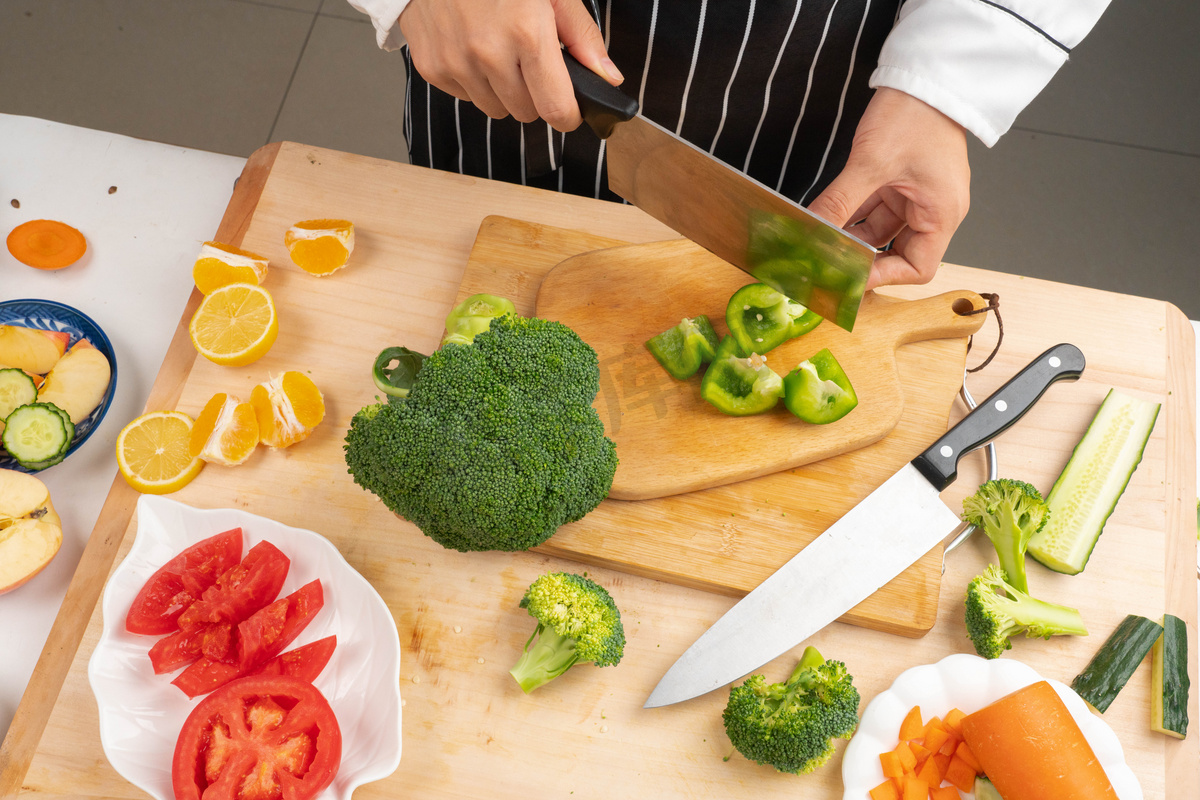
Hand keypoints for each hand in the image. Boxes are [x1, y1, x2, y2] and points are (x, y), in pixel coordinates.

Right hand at [399, 0, 622, 131]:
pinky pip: (465, 97)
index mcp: (526, 32)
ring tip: (498, 50)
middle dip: (534, 95)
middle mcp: (488, 52)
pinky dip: (474, 80)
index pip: (556, 108)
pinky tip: (472, 47)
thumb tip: (608, 78)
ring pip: (495, 109)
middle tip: (528, 61)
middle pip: (526, 113)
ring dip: (503, 90)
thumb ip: (582, 37)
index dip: (568, 115)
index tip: (570, 110)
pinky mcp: (431, 67)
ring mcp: (455, 62)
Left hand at [807, 88, 969, 289]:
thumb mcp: (871, 163)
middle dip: (862, 258)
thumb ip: (839, 202)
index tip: (849, 279)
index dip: (883, 277)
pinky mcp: (899, 182)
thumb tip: (811, 232)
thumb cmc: (916, 114)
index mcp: (942, 213)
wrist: (924, 75)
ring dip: (850, 236)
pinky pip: (873, 209)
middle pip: (896, 252)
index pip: (918, 268)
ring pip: (879, 231)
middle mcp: (933, 209)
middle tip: (827, 263)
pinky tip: (825, 219)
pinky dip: (851, 215)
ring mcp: (915, 196)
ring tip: (819, 241)